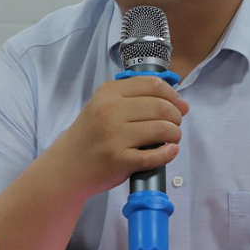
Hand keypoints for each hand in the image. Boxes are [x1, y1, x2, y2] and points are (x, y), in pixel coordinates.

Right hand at [54, 76, 188, 198]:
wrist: (67, 165)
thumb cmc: (91, 134)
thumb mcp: (105, 105)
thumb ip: (138, 99)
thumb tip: (182, 104)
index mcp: (109, 93)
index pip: (153, 84)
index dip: (173, 94)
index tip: (179, 105)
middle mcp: (110, 111)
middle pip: (161, 107)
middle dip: (176, 116)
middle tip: (175, 125)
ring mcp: (114, 137)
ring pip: (162, 129)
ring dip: (175, 134)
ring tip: (172, 138)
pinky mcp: (119, 161)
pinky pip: (154, 156)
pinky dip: (169, 153)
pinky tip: (170, 151)